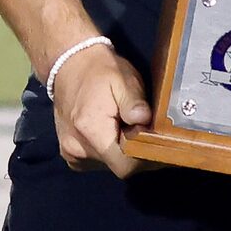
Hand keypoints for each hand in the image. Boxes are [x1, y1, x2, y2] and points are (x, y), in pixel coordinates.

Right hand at [51, 43, 150, 177]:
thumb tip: (144, 121)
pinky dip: (109, 151)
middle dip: (137, 153)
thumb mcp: (123, 80)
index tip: (161, 146)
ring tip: (129, 128)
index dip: (146, 159)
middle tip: (148, 132)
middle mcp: (76, 148)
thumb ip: (134, 103)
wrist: (69, 64)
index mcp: (91, 130)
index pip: (124, 165)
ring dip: (123, 152)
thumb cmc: (100, 72)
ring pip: (108, 164)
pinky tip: (114, 132)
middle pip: (118, 166)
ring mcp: (70, 152)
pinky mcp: (69, 152)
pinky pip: (96, 161)